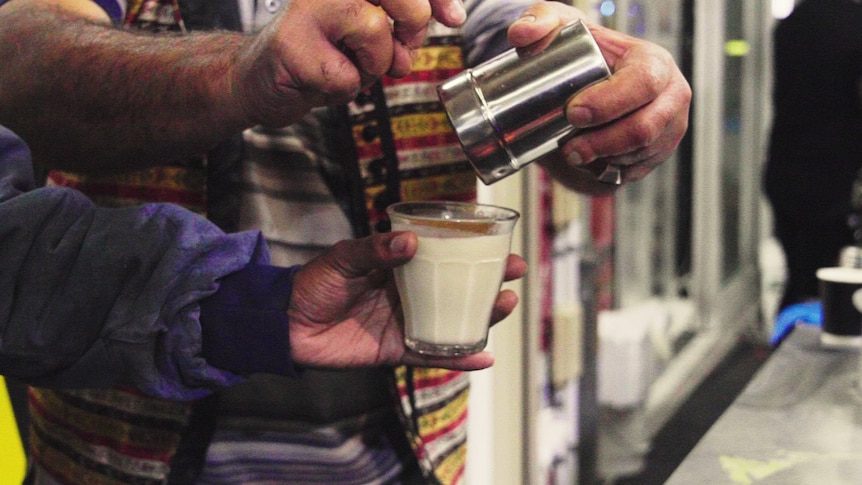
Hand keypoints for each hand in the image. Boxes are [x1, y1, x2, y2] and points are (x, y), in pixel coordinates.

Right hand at [234, 0, 466, 126]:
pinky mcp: (292, 45)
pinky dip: (345, 90)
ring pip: (375, 33)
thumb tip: (452, 16)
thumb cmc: (319, 53)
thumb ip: (404, 18)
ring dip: (373, 65)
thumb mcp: (368, 29)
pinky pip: (348, 76)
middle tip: (400, 51)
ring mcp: (306, 9)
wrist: (260, 81)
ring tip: (347, 66)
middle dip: (412, 27)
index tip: (454, 19)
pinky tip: (320, 82)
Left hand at [287, 231, 526, 369]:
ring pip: (453, 321)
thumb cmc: (313, 283)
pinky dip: (458, 358)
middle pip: (458, 288)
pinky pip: (433, 354)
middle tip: (513, 275)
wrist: (284, 323)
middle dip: (489, 282)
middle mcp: (410, 293)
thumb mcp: (344, 257)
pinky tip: (484, 357)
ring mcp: (407, 322)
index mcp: (400, 266)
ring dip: (482, 317)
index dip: (473, 250)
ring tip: (505, 306)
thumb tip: (410, 241)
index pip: (445, 255)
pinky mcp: (397, 350)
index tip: (500, 243)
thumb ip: (375, 250)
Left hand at [507, 2, 691, 194]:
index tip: (572, 113)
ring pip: (641, 153)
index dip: (608, 103)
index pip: (642, 83)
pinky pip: (638, 170)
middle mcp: (672, 94)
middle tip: (568, 148)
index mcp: (654, 61)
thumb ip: (539, 20)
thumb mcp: (560, 26)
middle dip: (602, 142)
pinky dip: (613, 171)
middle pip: (645, 128)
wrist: (595, 79)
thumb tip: (520, 36)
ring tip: (574, 154)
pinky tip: (592, 164)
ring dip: (605, 159)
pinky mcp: (660, 151)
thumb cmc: (582, 51)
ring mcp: (670, 126)